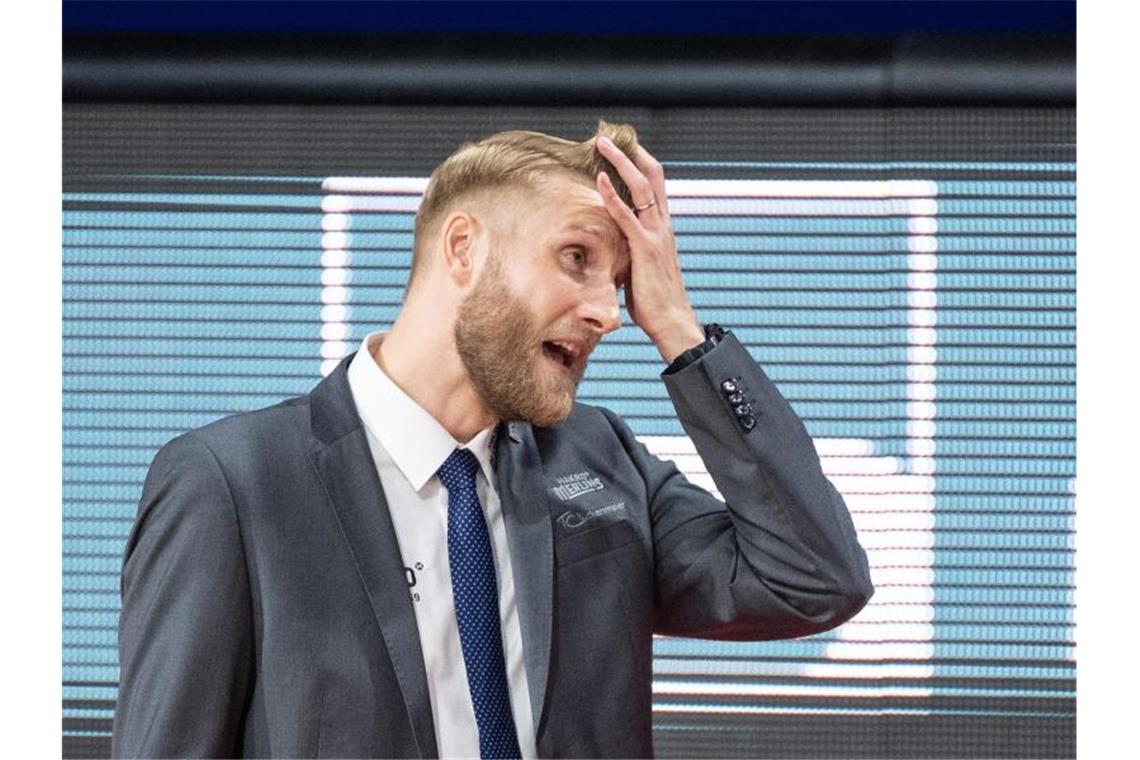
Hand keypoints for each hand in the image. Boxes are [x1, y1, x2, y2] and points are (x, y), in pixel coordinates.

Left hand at [595, 137, 703, 363]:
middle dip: (632, 152)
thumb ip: (630, 250)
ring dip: (621, 162)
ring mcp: (656, 234)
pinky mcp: (644, 248)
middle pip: (653, 175)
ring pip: (643, 187)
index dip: (641, 163)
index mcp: (663, 228)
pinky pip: (627, 216)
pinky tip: (599, 180)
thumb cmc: (654, 300)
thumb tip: (612, 245)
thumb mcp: (640, 267)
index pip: (656, 185)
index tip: (623, 147)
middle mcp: (663, 225)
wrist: (672, 320)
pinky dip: (613, 196)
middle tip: (610, 136)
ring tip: (601, 144)